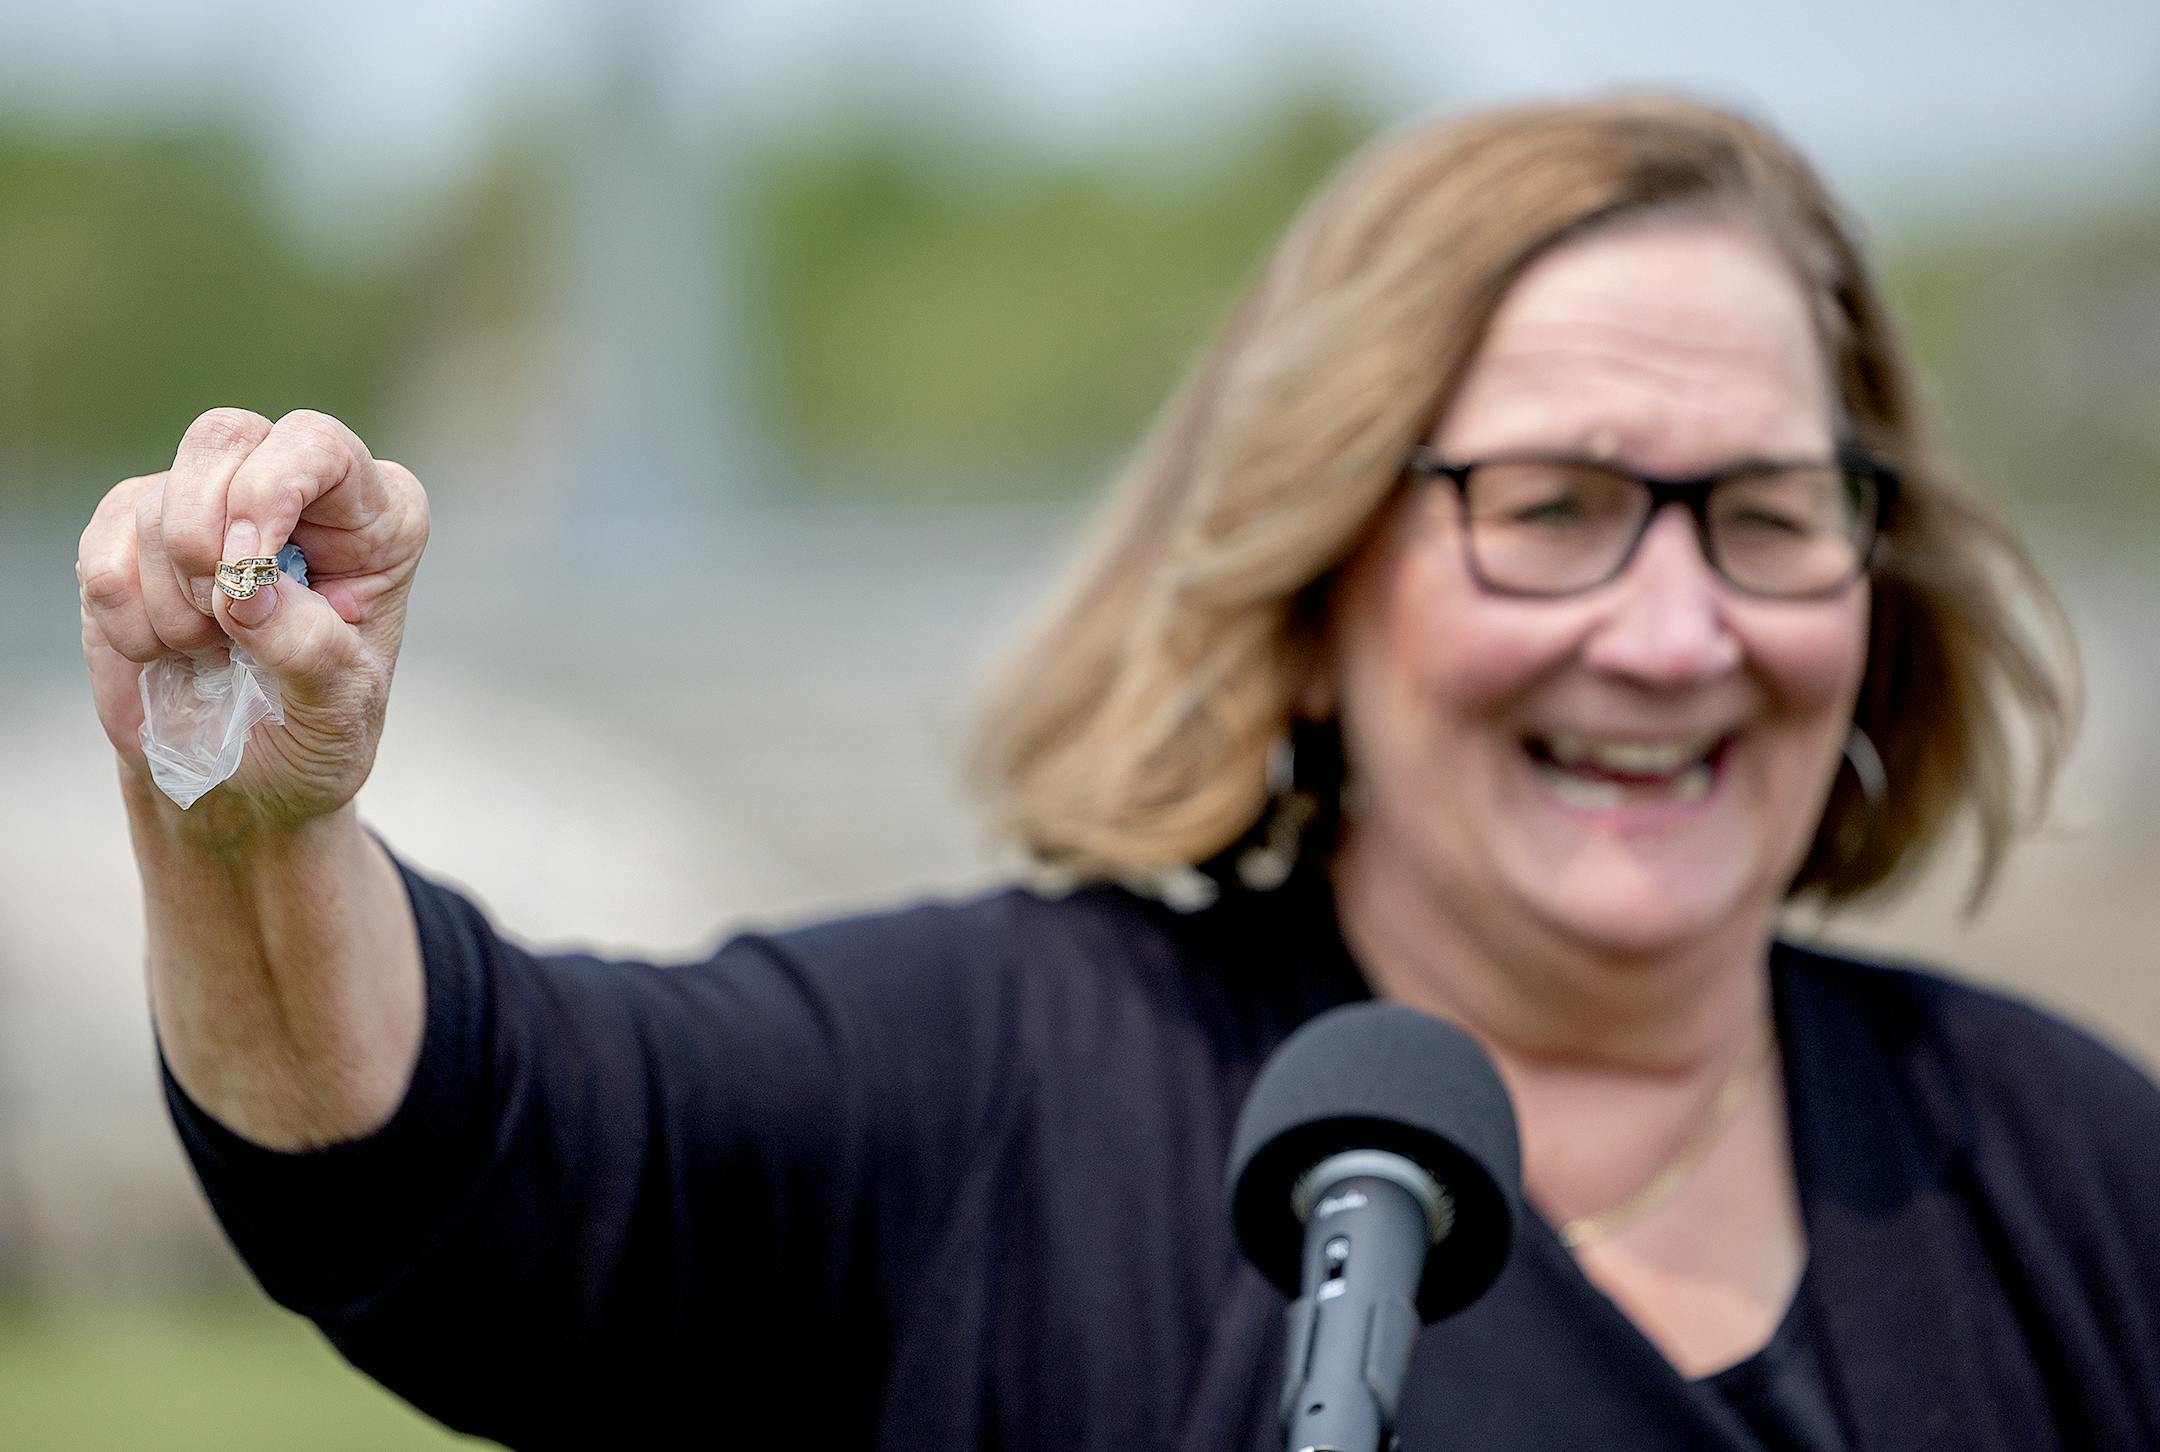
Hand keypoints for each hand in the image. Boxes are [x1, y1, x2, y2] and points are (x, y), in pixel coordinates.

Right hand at [79, 407, 429, 829]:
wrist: (246, 775)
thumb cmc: (314, 732)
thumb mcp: (338, 709)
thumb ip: (307, 648)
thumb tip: (245, 592)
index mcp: (374, 518)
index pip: (316, 443)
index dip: (268, 492)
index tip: (249, 570)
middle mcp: (295, 489)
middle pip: (223, 439)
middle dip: (203, 542)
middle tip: (220, 624)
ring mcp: (209, 503)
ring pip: (157, 505)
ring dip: (174, 606)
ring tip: (212, 653)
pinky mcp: (135, 534)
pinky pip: (103, 551)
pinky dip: (126, 620)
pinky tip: (167, 651)